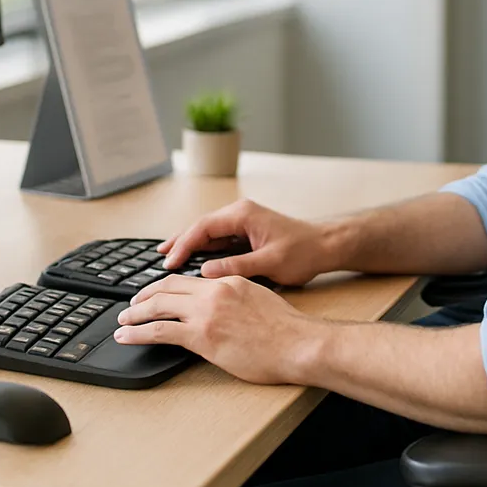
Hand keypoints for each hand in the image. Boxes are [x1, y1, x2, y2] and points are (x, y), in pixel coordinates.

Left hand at [113, 274, 322, 385]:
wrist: (299, 343)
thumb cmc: (288, 330)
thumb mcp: (260, 300)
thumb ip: (237, 299)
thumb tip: (224, 310)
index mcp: (229, 280)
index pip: (188, 279)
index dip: (165, 285)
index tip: (154, 293)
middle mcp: (214, 291)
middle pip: (167, 287)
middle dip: (143, 297)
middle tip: (130, 306)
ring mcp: (206, 313)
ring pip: (157, 306)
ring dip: (134, 314)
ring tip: (122, 322)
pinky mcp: (202, 336)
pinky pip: (159, 331)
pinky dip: (137, 333)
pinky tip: (126, 337)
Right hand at [158, 199, 338, 286]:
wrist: (327, 246)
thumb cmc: (304, 252)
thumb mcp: (269, 263)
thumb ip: (236, 266)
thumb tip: (205, 272)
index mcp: (243, 214)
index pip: (203, 227)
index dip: (183, 245)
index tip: (169, 262)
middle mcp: (240, 213)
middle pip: (201, 227)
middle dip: (180, 242)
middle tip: (160, 259)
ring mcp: (243, 222)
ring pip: (208, 233)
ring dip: (190, 245)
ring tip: (168, 258)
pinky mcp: (247, 232)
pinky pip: (219, 240)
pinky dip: (204, 250)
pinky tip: (193, 261)